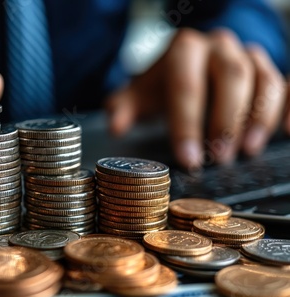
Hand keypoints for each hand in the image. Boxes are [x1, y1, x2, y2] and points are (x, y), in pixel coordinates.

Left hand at [106, 28, 286, 169]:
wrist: (187, 65)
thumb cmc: (163, 85)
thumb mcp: (139, 94)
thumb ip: (124, 108)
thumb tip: (116, 126)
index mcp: (184, 49)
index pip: (186, 84)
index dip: (187, 123)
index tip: (188, 158)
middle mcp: (219, 46)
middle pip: (231, 77)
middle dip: (224, 120)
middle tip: (218, 158)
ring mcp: (248, 55)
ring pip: (262, 80)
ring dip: (257, 118)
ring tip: (246, 152)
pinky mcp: (268, 70)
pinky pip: (285, 84)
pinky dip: (288, 107)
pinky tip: (285, 132)